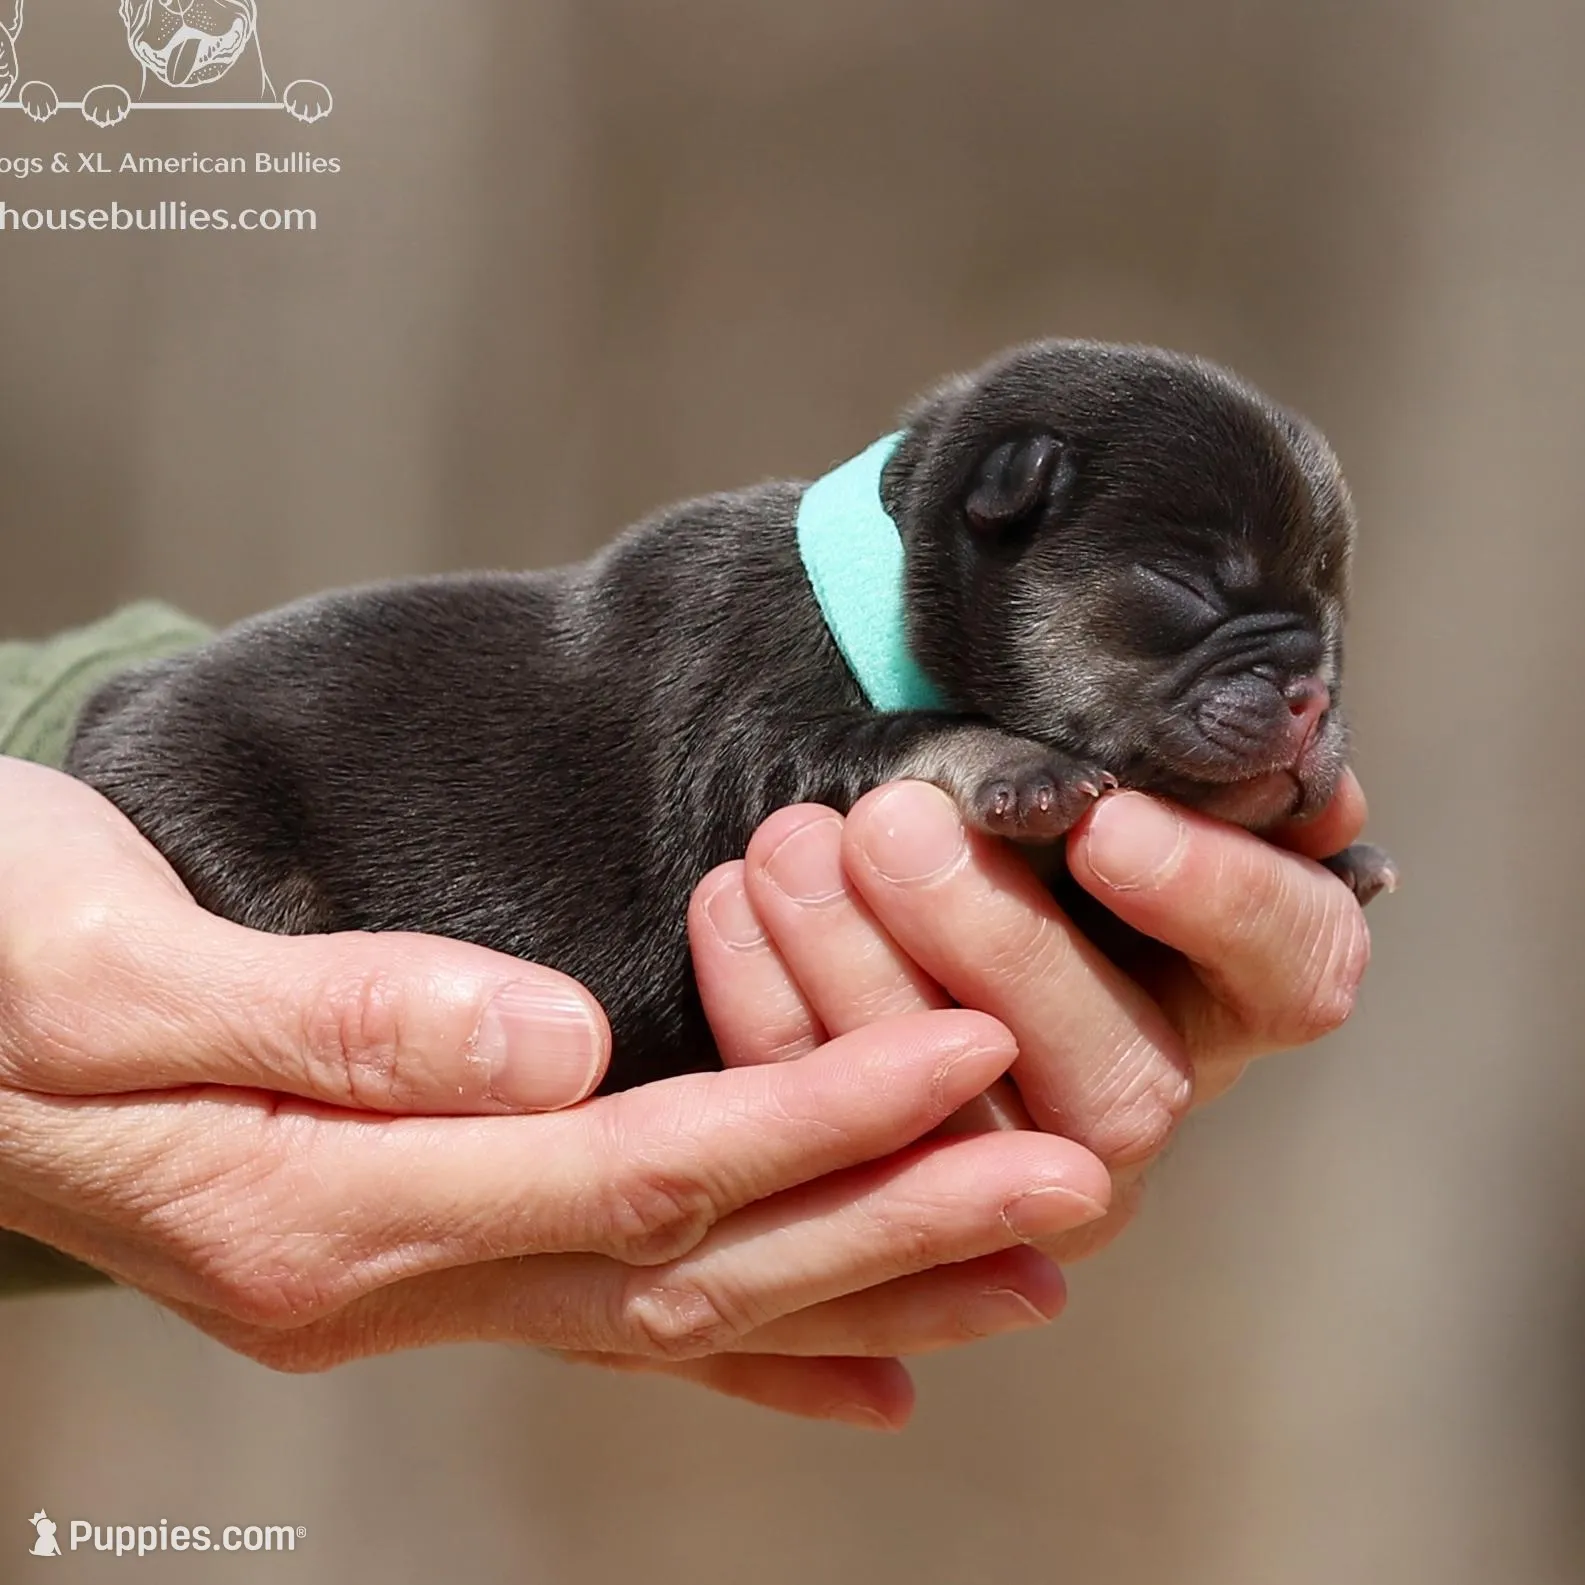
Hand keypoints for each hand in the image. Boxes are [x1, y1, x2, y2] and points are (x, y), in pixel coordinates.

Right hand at [0, 759, 1108, 1426]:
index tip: (966, 1056)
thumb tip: (556, 1046)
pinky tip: (863, 1353)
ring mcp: (401, 1274)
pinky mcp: (413, 1233)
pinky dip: (749, 1340)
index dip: (813, 1117)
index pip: (633, 1169)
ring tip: (1019, 1251)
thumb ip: (333, 1016)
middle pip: (687, 1262)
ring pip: (675, 1300)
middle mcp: (381, 1272)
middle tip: (1062, 1171)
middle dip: (884, 1216)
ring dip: (854, 1274)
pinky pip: (613, 1304)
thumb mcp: (104, 962)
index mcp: (326, 1203)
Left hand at [693, 773, 1373, 1261]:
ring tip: (789, 849)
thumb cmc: (995, 770)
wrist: (871, 828)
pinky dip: (772, 1011)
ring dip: (864, 980)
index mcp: (1230, 979)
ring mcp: (1022, 1166)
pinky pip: (837, 1135)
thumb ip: (1136, 738)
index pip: (1293, 968)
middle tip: (890, 822)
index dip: (1215, 903)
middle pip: (1121, 1083)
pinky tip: (729, 902)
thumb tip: (1253, 720)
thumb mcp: (1067, 737)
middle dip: (995, 944)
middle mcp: (1144, 1088)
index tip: (1107, 822)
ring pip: (969, 1130)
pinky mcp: (894, 1183)